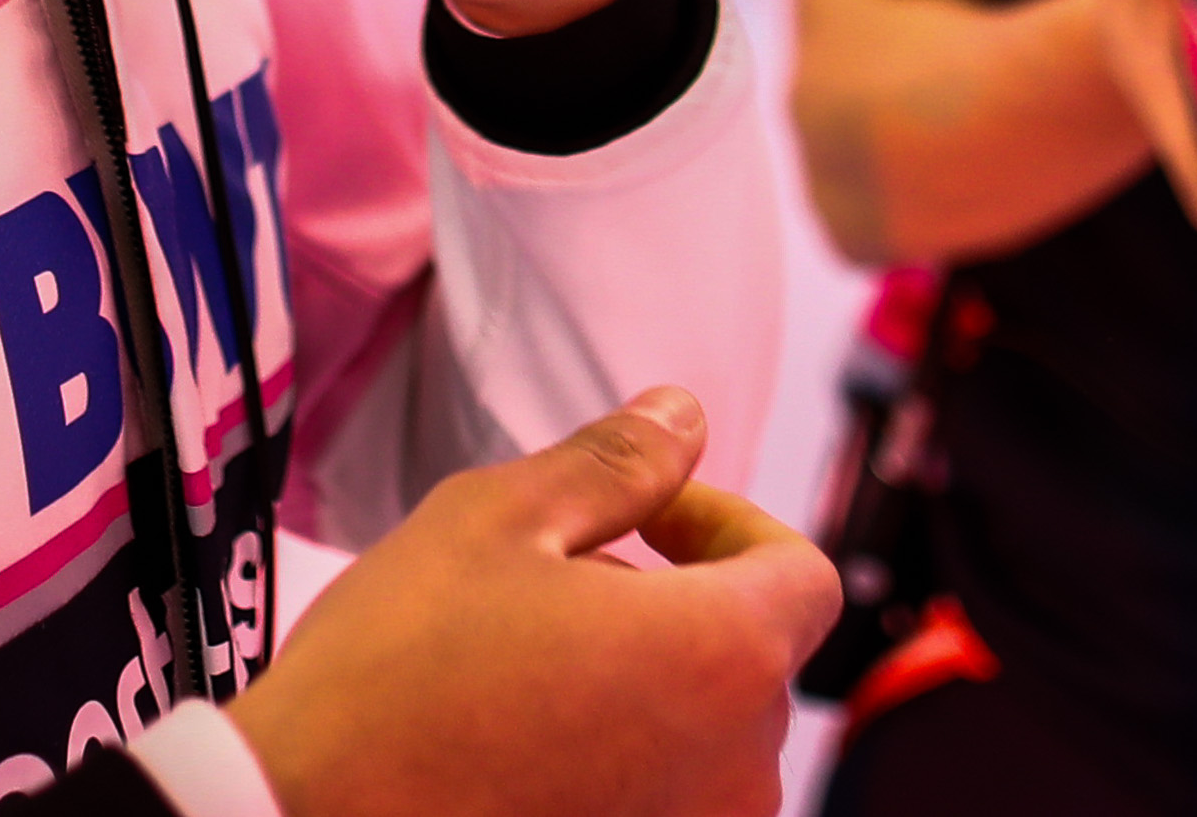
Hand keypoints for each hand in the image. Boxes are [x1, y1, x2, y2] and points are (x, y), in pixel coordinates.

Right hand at [226, 386, 833, 816]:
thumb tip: (685, 417)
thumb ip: (615, 463)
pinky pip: (658, 798)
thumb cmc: (393, 679)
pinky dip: (616, 760)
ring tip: (522, 663)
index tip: (647, 517)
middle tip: (554, 579)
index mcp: (722, 658)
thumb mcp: (495, 520)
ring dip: (644, 683)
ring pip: (703, 735)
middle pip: (750, 655)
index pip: (804, 574)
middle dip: (674, 600)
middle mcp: (735, 770)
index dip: (730, 523)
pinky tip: (516, 742)